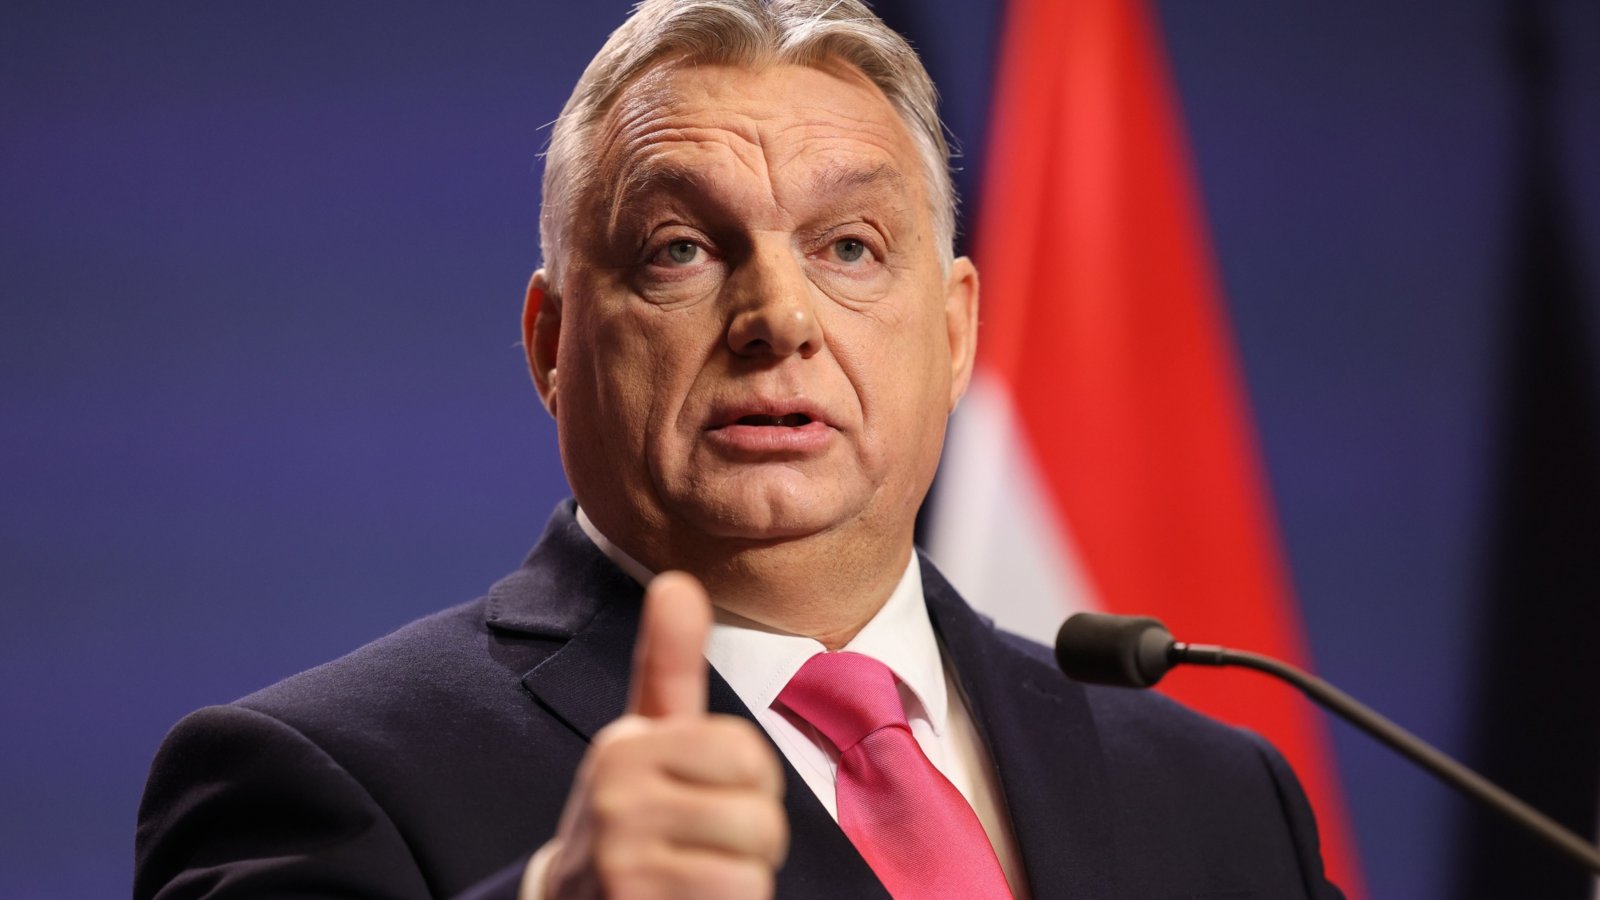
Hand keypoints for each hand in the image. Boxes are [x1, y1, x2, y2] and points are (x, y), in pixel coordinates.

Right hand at [542, 572, 788, 898]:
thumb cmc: (633, 818)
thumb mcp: (644, 737)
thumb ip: (667, 664)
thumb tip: (676, 581)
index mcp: (625, 742)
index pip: (744, 750)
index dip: (750, 782)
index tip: (709, 794)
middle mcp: (614, 795)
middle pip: (759, 811)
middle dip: (753, 838)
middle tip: (705, 847)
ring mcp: (621, 856)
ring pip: (753, 863)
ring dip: (741, 880)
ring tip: (696, 877)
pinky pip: (739, 897)